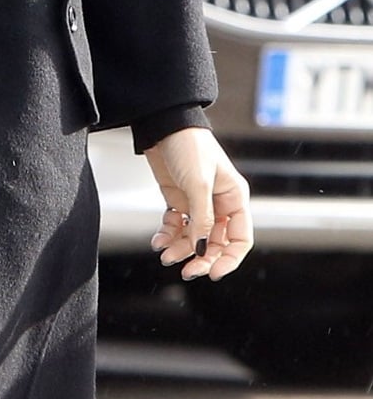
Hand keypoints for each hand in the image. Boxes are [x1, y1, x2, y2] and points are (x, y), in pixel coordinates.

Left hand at [144, 126, 252, 280]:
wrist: (162, 125)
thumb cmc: (188, 146)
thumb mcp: (198, 184)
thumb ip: (201, 219)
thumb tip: (201, 249)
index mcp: (234, 198)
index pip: (240, 239)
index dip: (229, 259)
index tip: (213, 272)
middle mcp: (219, 203)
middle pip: (215, 242)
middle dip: (201, 258)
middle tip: (186, 271)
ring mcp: (198, 202)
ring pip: (193, 237)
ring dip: (180, 249)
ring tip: (165, 255)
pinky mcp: (178, 200)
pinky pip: (176, 226)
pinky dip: (168, 235)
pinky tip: (158, 241)